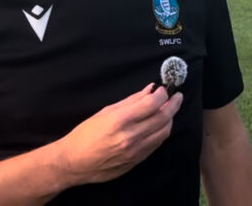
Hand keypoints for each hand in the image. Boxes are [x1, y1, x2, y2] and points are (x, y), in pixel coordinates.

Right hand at [53, 84, 182, 184]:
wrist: (74, 162)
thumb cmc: (86, 134)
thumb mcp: (106, 112)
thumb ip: (131, 101)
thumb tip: (150, 90)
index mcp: (120, 121)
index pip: (152, 104)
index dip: (162, 94)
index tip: (163, 89)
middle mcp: (131, 136)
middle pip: (162, 117)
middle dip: (173, 104)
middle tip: (177, 96)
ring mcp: (136, 151)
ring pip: (163, 132)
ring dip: (170, 118)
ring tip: (169, 110)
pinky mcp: (137, 161)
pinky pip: (156, 144)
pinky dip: (162, 132)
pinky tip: (160, 125)